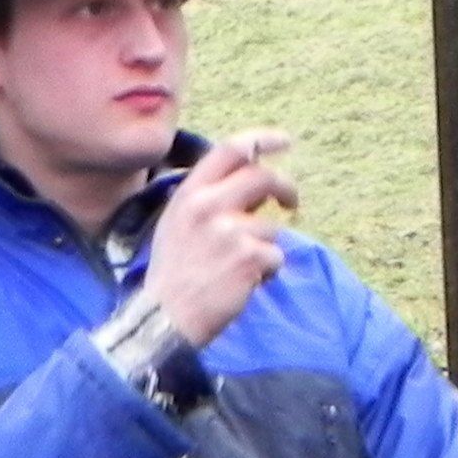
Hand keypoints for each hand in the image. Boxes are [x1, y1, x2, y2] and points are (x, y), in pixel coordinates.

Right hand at [143, 129, 296, 349]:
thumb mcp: (177, 223)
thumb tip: (254, 184)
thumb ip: (208, 198)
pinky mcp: (248, 256)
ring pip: (272, 227)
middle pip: (263, 177)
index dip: (262, 140)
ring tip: (240, 270)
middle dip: (286, 188)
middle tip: (291, 203)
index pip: (230, 149)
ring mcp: (229, 230)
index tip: (284, 142)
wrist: (166, 317)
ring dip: (265, 248)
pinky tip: (244, 284)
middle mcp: (208, 205)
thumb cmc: (174, 272)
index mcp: (189, 193)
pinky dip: (268, 273)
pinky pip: (276, 257)